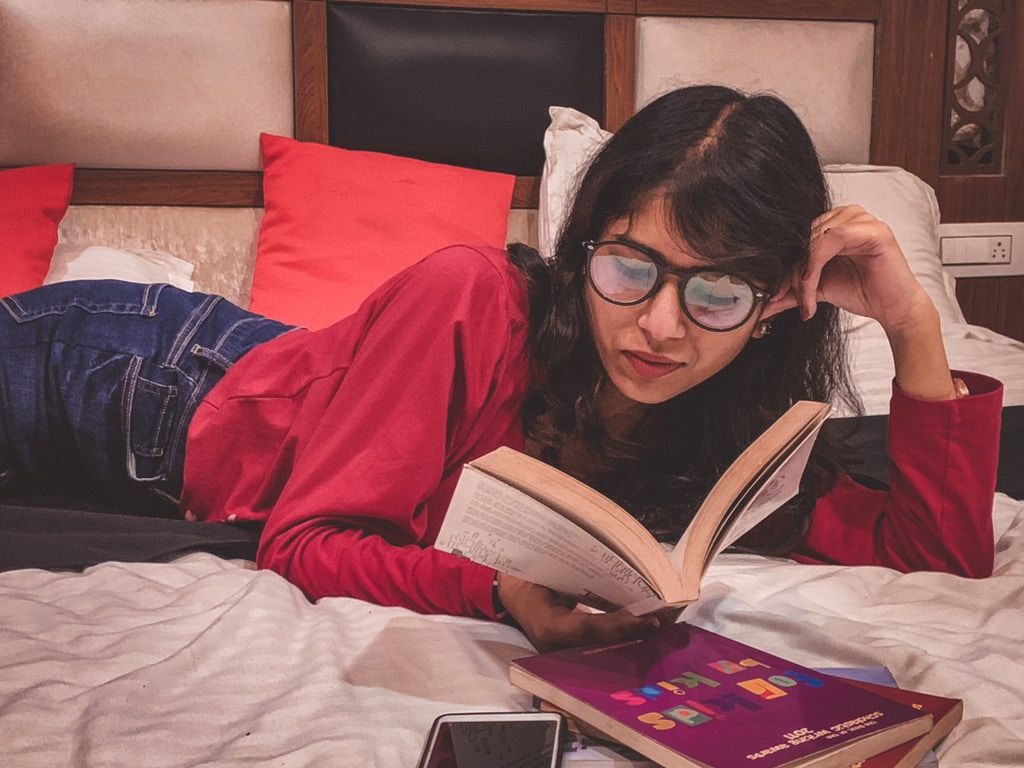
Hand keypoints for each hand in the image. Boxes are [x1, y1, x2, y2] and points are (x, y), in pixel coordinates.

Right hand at [496, 572, 666, 651]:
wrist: (515, 596)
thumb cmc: (528, 578)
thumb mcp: (545, 570)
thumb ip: (573, 570)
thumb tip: (610, 558)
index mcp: (547, 626)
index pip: (588, 628)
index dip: (618, 625)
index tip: (647, 618)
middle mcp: (559, 646)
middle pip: (604, 643)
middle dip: (637, 631)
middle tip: (668, 618)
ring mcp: (568, 652)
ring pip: (608, 647)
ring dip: (638, 634)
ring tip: (668, 620)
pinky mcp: (577, 651)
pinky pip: (604, 645)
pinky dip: (627, 635)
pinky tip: (650, 625)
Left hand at [761, 205, 934, 332]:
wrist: (892, 309)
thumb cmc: (862, 292)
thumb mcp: (817, 289)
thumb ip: (792, 290)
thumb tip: (761, 304)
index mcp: (833, 224)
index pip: (797, 239)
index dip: (782, 267)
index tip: (772, 294)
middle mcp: (846, 216)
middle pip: (803, 239)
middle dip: (790, 273)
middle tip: (784, 298)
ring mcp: (861, 219)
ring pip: (814, 240)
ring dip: (803, 272)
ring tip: (805, 299)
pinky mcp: (873, 229)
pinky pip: (832, 239)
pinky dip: (815, 265)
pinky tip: (813, 286)